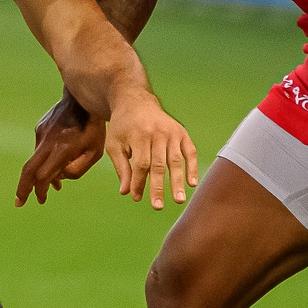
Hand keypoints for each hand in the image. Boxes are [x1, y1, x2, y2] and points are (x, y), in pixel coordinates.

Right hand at [15, 92, 106, 205]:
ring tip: (52, 186)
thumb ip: (77, 170)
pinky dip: (44, 160)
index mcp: (62, 149)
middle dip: (22, 188)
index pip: (43, 175)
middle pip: (28, 169)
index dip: (40, 190)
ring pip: (35, 160)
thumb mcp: (94, 152)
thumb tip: (59, 178)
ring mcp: (41, 133)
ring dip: (40, 175)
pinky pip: (40, 149)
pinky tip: (56, 163)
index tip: (42, 200)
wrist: (82, 99)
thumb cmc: (93, 129)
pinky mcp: (40, 128)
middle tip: (19, 203)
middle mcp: (47, 141)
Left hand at [102, 88, 199, 209]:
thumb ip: (121, 168)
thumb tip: (126, 192)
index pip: (141, 164)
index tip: (136, 198)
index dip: (139, 182)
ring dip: (178, 182)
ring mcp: (172, 132)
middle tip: (157, 206)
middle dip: (158, 187)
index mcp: (139, 135)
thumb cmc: (123, 127)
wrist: (136, 101)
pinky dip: (192, 168)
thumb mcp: (115, 144)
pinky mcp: (181, 133)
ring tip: (179, 201)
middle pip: (159, 165)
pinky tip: (192, 184)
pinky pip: (189, 152)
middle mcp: (157, 133)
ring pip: (176, 161)